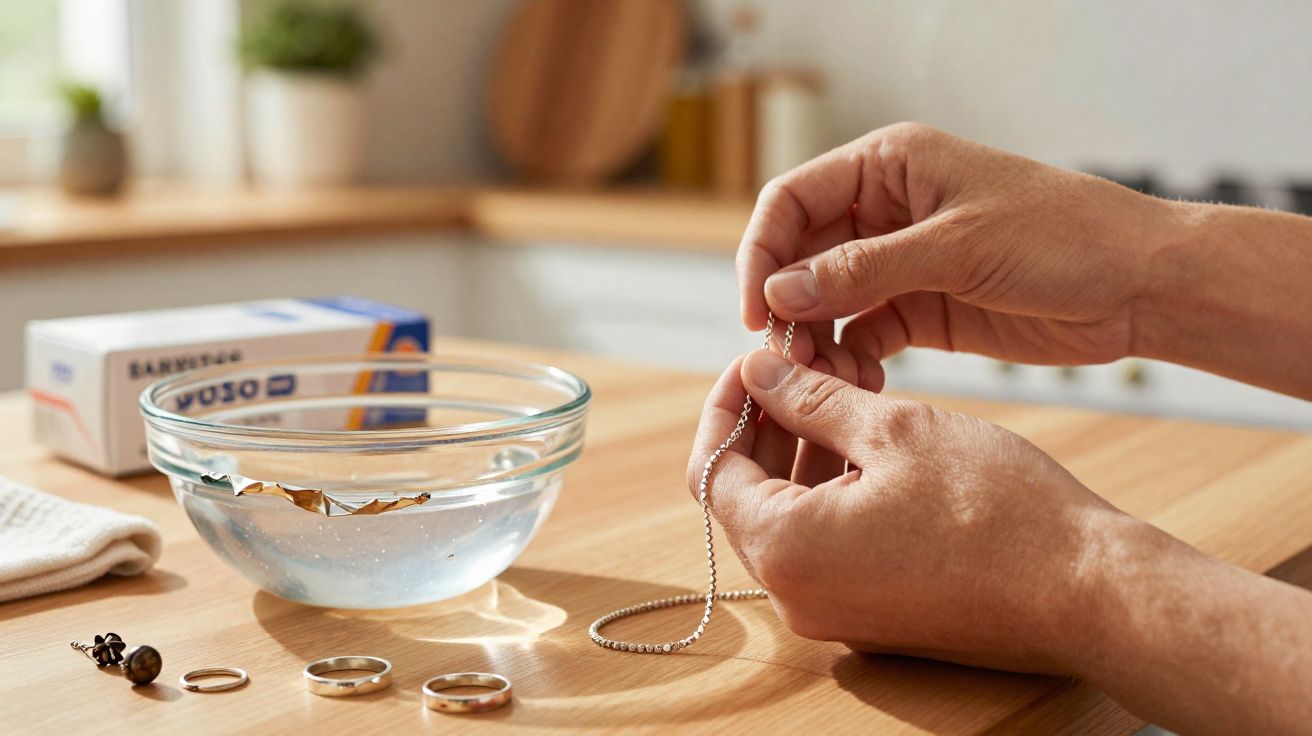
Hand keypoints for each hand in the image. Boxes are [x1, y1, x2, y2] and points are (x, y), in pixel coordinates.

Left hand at [689, 350, 1311, 732]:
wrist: (1088, 591)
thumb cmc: (996, 508)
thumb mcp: (894, 430)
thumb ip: (810, 399)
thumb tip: (758, 371)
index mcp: (785, 549)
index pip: (713, 468)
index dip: (728, 403)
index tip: (758, 359)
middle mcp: (797, 594)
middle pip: (748, 494)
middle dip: (770, 423)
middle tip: (806, 364)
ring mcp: (836, 612)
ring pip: (792, 516)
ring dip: (806, 453)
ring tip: (847, 389)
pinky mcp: (875, 615)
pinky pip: (830, 545)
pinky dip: (836, 490)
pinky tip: (872, 438)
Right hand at [736, 122, 1176, 365]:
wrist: (1141, 286)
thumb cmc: (1064, 238)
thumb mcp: (958, 246)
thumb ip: (865, 269)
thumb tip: (781, 293)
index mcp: (890, 165)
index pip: (792, 201)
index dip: (762, 254)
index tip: (757, 312)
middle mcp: (886, 210)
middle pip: (801, 256)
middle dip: (788, 307)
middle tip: (788, 360)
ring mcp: (902, 262)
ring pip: (827, 302)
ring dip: (816, 342)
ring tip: (828, 382)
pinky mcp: (922, 309)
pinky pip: (862, 334)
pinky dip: (851, 361)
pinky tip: (859, 387)